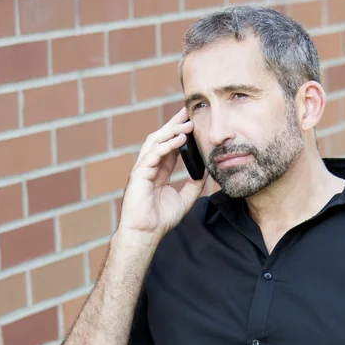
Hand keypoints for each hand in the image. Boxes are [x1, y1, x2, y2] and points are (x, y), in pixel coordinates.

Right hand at [117, 107, 206, 237]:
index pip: (169, 145)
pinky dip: (166, 146)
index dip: (179, 132)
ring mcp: (142, 169)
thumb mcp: (185, 198)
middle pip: (161, 138)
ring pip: (155, 142)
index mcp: (158, 170)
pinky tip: (179, 140)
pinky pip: (152, 155)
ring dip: (171, 131)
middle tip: (187, 111)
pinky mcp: (138, 175)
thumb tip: (206, 172)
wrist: (146, 233)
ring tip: (186, 124)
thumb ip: (194, 184)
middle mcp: (149, 166)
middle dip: (174, 124)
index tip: (191, 120)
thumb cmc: (161, 219)